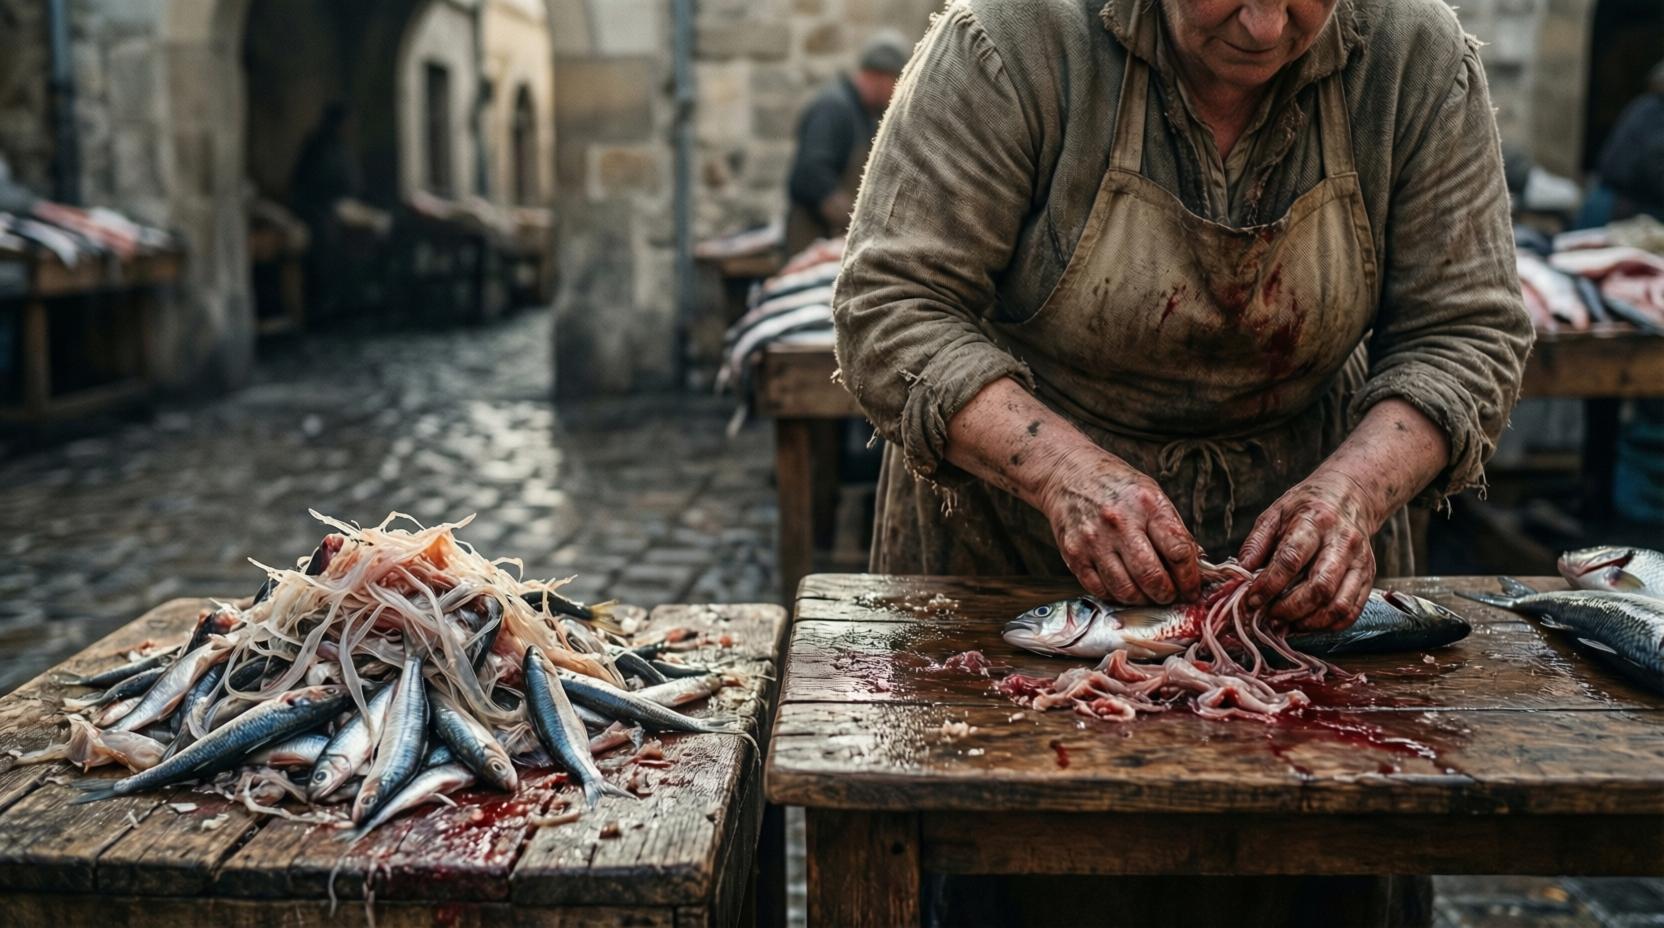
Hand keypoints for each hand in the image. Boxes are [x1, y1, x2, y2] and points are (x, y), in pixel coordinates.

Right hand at [1037, 451, 1202, 604]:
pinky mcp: (1074, 554)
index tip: (1192, 589)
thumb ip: (1172, 530)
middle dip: (1167, 595)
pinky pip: (1100, 590)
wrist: (1068, 474)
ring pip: (1125, 590)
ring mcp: (1094, 540)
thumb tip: (1194, 567)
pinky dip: (1116, 596)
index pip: (1178, 552)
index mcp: (1146, 504)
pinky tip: (1123, 587)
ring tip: (1147, 594)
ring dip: (1142, 600)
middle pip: (1151, 577)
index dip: (1190, 578)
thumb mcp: (1152, 495)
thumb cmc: (1116, 486)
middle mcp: (1119, 522)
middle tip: (1170, 596)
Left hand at [1237, 472, 1380, 630]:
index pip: (1291, 559)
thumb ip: (1256, 543)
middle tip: (1268, 618)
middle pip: (1319, 587)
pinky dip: (1328, 625)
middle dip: (1290, 609)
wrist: (1349, 497)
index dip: (1268, 585)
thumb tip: (1240, 575)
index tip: (1251, 601)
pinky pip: (1352, 611)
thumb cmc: (1306, 508)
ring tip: (1286, 625)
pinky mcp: (1368, 576)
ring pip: (1339, 604)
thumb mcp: (1275, 514)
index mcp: (1315, 522)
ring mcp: (1360, 562)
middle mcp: (1343, 542)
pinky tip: (1306, 624)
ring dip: (1309, 623)